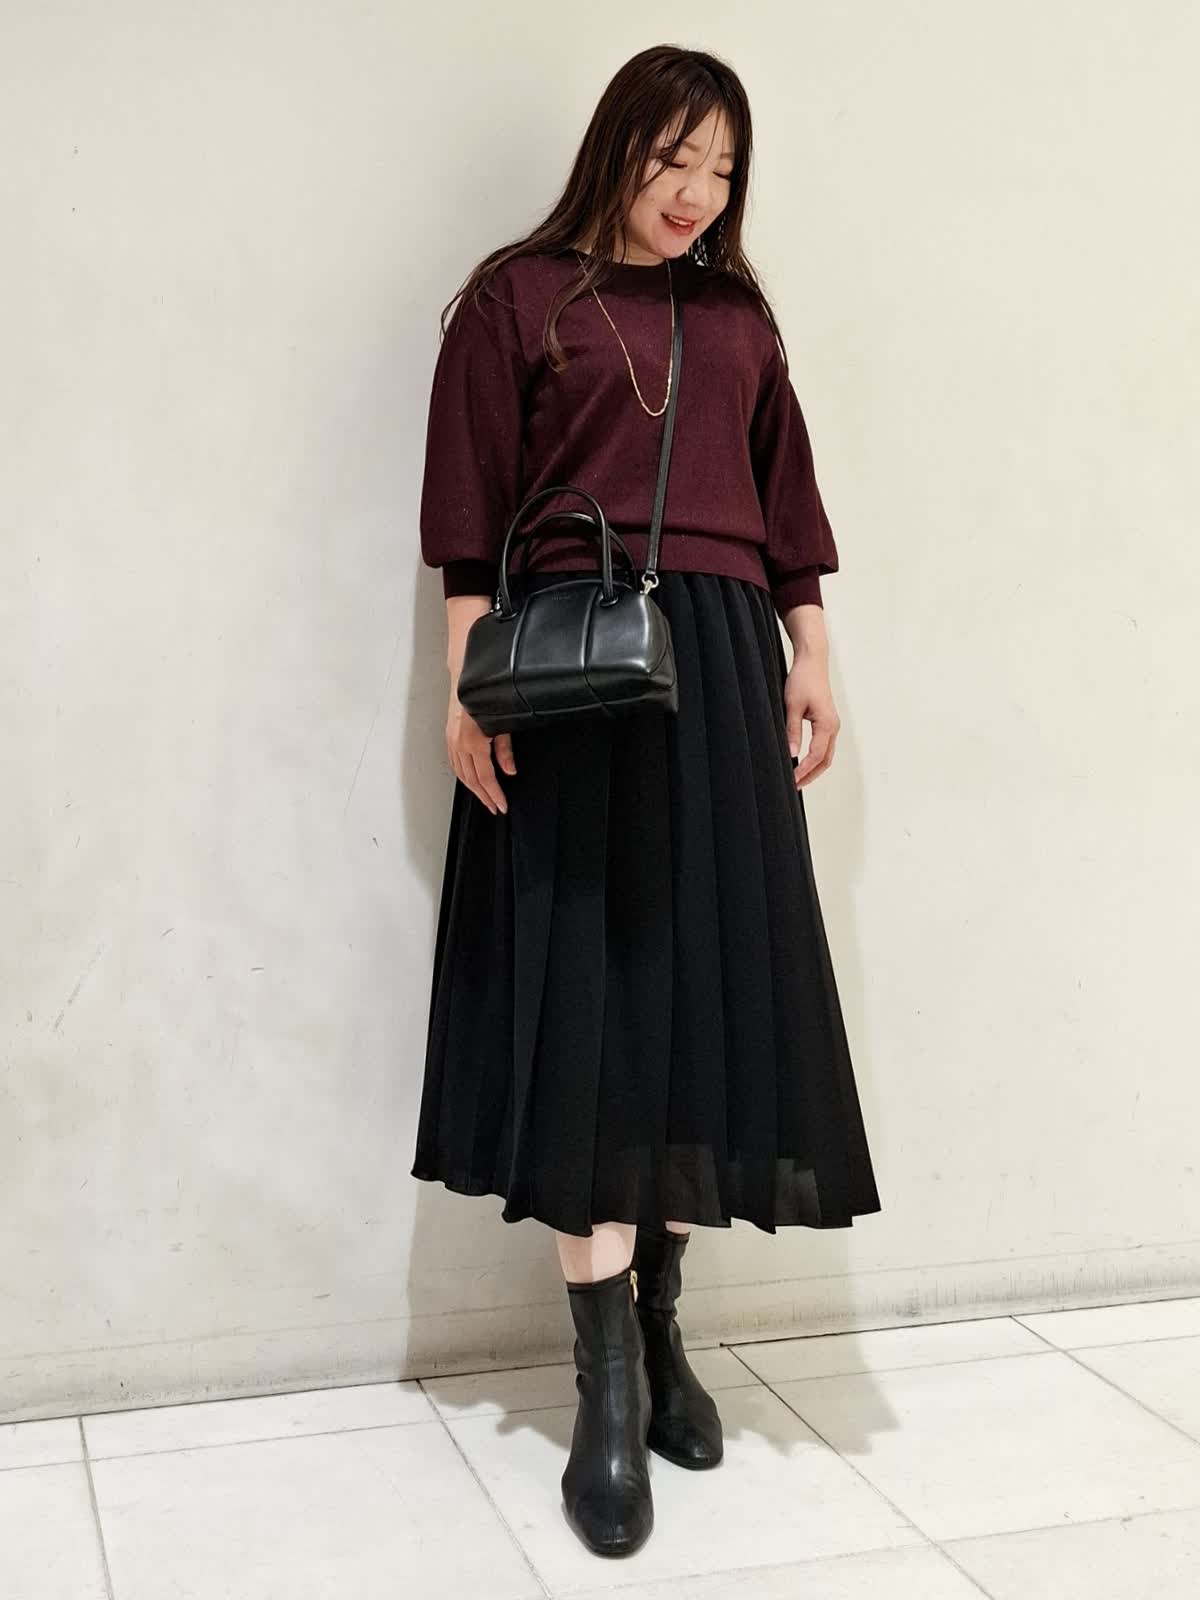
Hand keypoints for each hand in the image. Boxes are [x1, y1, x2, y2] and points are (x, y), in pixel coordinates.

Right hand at [446, 691, 516, 814]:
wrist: (465, 680)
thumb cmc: (483, 697)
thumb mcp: (501, 724)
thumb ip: (505, 750)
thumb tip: (509, 770)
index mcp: (474, 742)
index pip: (486, 777)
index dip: (494, 794)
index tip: (501, 805)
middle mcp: (460, 745)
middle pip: (472, 780)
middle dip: (484, 796)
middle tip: (494, 807)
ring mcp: (452, 742)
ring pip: (462, 774)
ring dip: (473, 789)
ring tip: (484, 798)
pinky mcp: (449, 738)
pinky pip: (454, 763)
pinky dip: (462, 776)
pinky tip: (468, 780)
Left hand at [784, 656, 839, 787]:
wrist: (812, 661)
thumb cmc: (803, 679)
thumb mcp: (792, 706)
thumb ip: (792, 731)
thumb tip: (792, 754)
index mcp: (827, 724)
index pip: (816, 756)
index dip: (803, 771)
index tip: (791, 780)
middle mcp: (833, 727)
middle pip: (825, 761)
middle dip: (810, 775)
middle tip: (794, 787)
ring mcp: (832, 725)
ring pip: (826, 755)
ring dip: (813, 769)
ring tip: (797, 779)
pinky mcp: (827, 721)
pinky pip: (824, 746)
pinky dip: (815, 759)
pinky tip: (802, 763)